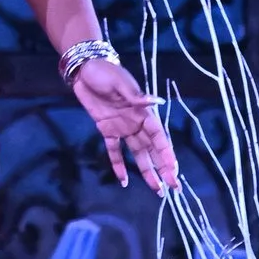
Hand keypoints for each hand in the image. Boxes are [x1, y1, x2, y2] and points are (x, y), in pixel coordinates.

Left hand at [69, 57, 176, 193]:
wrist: (84, 69)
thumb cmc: (105, 72)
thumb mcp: (120, 82)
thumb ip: (137, 96)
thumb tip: (158, 102)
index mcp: (143, 112)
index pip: (159, 136)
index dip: (167, 153)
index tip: (173, 170)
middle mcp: (136, 122)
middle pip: (152, 149)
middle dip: (163, 167)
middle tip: (173, 187)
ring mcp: (122, 127)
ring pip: (138, 153)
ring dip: (147, 170)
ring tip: (157, 189)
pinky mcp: (106, 129)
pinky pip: (114, 150)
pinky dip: (119, 164)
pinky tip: (123, 181)